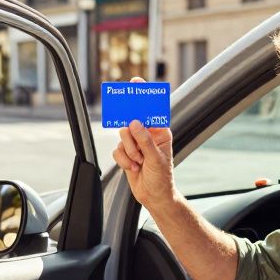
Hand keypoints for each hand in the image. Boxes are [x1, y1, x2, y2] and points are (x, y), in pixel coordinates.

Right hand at [112, 79, 176, 208]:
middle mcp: (147, 135)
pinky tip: (133, 167)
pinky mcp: (125, 153)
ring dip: (129, 152)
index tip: (135, 83)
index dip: (143, 96)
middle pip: (131, 122)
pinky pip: (116, 150)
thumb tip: (134, 123)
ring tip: (139, 163)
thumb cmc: (162, 178)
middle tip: (137, 149)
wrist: (154, 197)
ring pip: (122, 137)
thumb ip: (145, 140)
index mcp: (160, 132)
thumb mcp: (156, 159)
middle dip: (132, 139)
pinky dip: (123, 160)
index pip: (151, 110)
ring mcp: (135, 144)